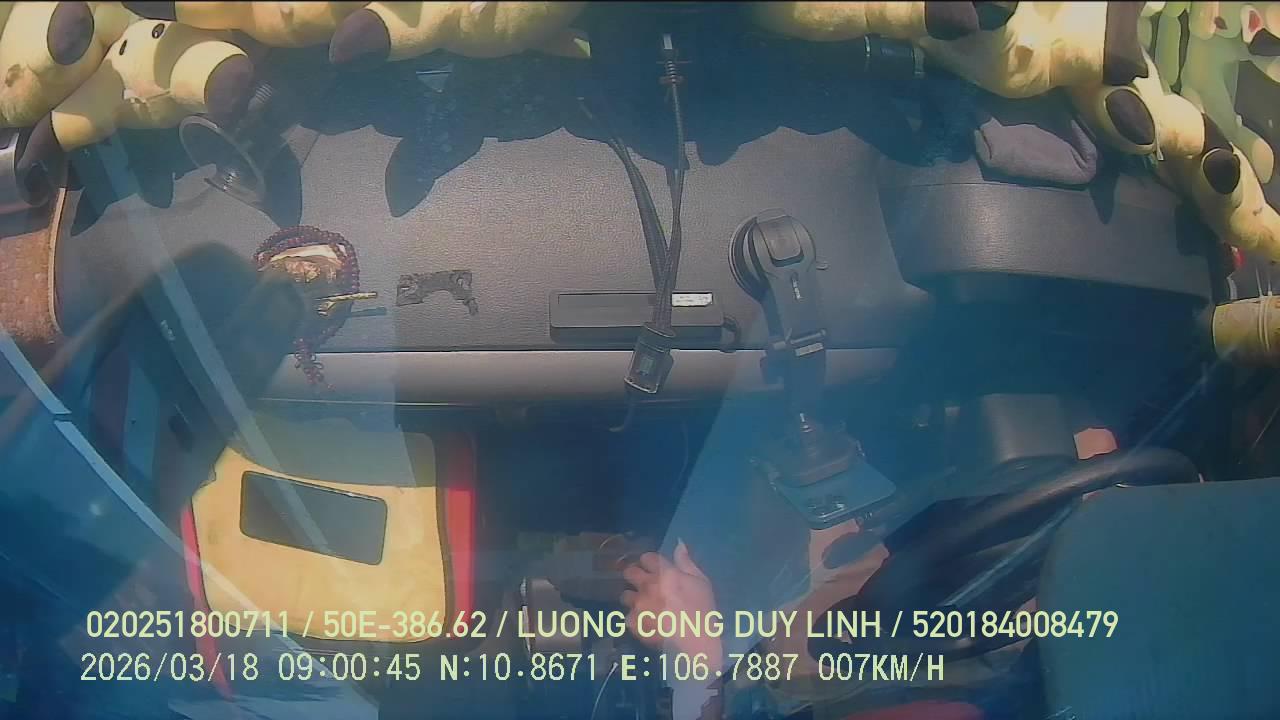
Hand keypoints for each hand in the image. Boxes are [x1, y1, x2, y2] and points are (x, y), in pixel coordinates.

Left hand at [620, 540, 721, 667]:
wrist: (698, 642)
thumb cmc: (703, 610)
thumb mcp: (701, 582)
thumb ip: (686, 562)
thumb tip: (678, 543)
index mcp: (665, 573)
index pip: (646, 557)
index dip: (649, 563)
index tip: (652, 569)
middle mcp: (648, 585)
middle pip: (629, 572)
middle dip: (635, 576)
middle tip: (643, 584)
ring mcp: (639, 605)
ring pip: (625, 595)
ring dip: (633, 598)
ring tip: (643, 606)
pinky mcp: (634, 623)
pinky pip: (627, 617)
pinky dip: (635, 619)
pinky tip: (645, 623)